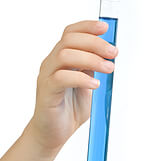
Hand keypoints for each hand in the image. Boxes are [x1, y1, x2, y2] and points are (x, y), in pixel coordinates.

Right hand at [25, 20, 117, 153]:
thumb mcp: (88, 84)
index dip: (87, 27)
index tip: (105, 28)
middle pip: (69, 40)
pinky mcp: (46, 91)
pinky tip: (95, 85)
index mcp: (62, 58)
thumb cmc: (70, 109)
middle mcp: (52, 63)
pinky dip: (81, 78)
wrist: (53, 133)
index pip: (70, 33)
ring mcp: (47, 76)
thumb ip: (94, 70)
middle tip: (113, 53)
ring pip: (65, 55)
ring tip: (108, 69)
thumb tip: (110, 55)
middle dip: (94, 43)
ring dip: (91, 59)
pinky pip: (61, 78)